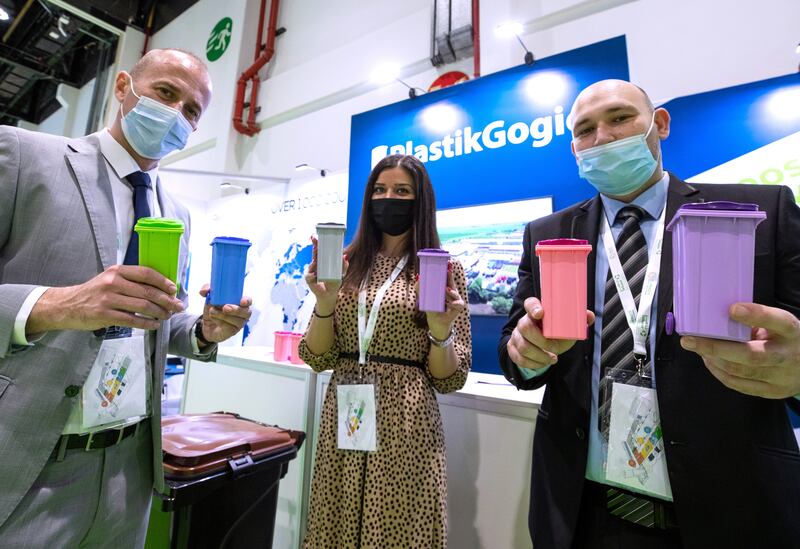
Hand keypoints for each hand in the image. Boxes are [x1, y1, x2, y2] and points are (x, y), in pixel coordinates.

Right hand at [27, 265, 183, 333]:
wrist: (67, 305)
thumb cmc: (94, 292)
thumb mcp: (110, 279)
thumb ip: (131, 281)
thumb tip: (159, 287)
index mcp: (117, 271)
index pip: (146, 273)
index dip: (163, 282)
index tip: (173, 289)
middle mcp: (113, 282)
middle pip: (148, 291)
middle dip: (167, 300)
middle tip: (177, 306)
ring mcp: (108, 299)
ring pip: (142, 306)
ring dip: (159, 312)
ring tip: (167, 316)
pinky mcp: (104, 315)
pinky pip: (132, 320)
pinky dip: (147, 323)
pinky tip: (154, 325)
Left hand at [198, 285, 251, 342]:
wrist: (207, 324)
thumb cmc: (214, 309)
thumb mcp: (209, 297)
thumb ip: (207, 290)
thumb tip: (204, 291)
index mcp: (239, 303)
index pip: (248, 301)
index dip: (247, 301)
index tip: (242, 301)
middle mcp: (242, 313)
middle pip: (246, 312)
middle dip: (236, 310)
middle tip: (225, 307)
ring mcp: (238, 323)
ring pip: (236, 320)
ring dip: (222, 315)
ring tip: (212, 311)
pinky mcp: (232, 331)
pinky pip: (228, 326)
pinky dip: (219, 321)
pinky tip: (213, 318)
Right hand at [304, 235, 347, 314]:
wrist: (329, 294)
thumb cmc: (334, 281)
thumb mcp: (342, 273)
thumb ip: (344, 265)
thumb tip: (345, 256)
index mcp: (324, 260)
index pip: (321, 250)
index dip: (318, 243)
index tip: (317, 236)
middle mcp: (316, 264)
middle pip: (314, 253)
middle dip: (314, 246)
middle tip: (314, 239)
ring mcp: (312, 270)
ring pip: (312, 264)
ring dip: (315, 263)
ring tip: (317, 263)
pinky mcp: (309, 278)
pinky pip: (309, 275)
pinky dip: (313, 276)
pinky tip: (316, 277)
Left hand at [419, 262, 466, 338]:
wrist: (436, 321)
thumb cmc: (432, 308)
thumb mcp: (424, 297)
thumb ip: (420, 288)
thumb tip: (418, 277)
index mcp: (445, 288)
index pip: (446, 278)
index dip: (447, 270)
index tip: (447, 263)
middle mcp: (452, 292)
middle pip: (452, 282)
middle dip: (450, 276)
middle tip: (448, 269)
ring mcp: (456, 299)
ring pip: (455, 293)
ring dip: (450, 292)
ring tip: (445, 290)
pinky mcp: (459, 307)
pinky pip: (457, 303)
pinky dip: (452, 303)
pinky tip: (449, 304)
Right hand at [507, 296, 594, 369]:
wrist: (543, 347)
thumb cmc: (556, 334)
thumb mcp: (568, 327)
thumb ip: (579, 320)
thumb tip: (589, 316)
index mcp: (536, 311)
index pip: (530, 303)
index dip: (533, 307)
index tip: (541, 313)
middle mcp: (523, 321)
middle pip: (525, 327)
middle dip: (542, 342)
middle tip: (555, 350)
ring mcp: (516, 335)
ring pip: (523, 346)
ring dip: (540, 356)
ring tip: (552, 359)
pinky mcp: (512, 348)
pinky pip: (518, 357)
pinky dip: (533, 364)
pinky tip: (542, 364)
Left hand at [680, 302, 799, 398]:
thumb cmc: (786, 339)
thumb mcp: (780, 325)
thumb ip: (757, 321)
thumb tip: (720, 315)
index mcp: (792, 332)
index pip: (778, 321)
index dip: (756, 315)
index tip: (732, 309)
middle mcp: (788, 356)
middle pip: (751, 356)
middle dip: (715, 348)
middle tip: (689, 340)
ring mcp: (781, 377)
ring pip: (740, 372)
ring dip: (713, 359)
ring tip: (697, 348)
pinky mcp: (772, 391)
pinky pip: (739, 385)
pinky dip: (719, 372)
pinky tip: (710, 361)